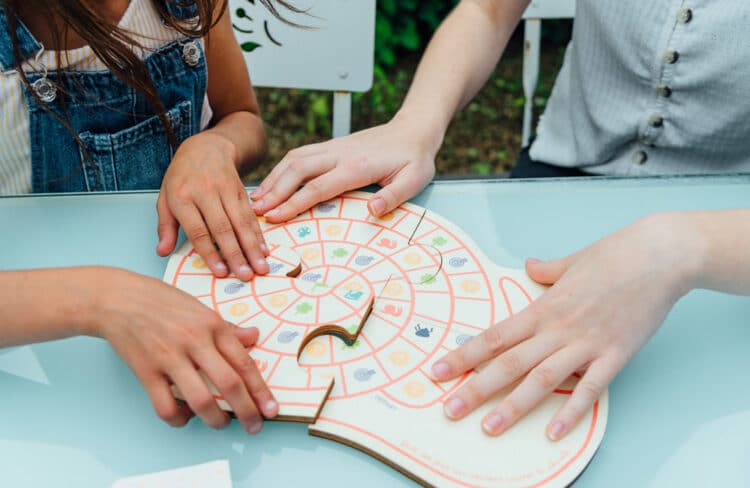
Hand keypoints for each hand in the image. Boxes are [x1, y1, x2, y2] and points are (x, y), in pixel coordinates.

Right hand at [91, 268, 277, 433]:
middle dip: (247, 411)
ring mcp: (169, 357)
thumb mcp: (200, 307)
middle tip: (254, 426)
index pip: (244, 363)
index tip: (271, 409)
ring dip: (216, 420)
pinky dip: (179, 419)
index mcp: (212, 325)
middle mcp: (194, 341)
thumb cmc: (160, 300)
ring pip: (200, 399)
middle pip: (229, 384)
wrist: (117, 297)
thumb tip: (254, 337)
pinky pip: (165, 406)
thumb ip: (227, 327)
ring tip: (221, 424)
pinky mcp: (146, 371)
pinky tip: (185, 416)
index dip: (261, 390)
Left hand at [156, 132, 268, 281]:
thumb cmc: (182, 177)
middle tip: (245, 275)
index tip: (221, 272)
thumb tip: (162, 251)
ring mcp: (225, 190)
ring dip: (252, 247)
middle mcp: (205, 192)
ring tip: (260, 267)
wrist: (206, 147)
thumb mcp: (165, 197)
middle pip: (223, 228)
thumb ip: (165, 226)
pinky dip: (259, 234)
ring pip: (241, 222)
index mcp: (182, 197)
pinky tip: (264, 249)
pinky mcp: (241, 189)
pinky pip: (250, 214)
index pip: (198, 230)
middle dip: (236, 254)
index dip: (210, 252)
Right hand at [251, 117, 437, 222]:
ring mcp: (334, 147)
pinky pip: (300, 155)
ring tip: (256, 198)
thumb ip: (395, 196)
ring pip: (294, 159)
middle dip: (274, 191)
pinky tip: (273, 181)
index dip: (293, 203)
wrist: (414, 130)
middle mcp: (340, 153)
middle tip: (255, 211)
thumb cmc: (415, 159)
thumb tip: (374, 210)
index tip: (274, 217)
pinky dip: (282, 168)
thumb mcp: (415, 179)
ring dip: (273, 178)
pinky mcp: (332, 146)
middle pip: (297, 170)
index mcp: (357, 166)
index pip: (318, 187)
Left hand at [431, 213, 702, 439]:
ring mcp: (586, 344)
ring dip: (513, 405)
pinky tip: (553, 432)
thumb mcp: (573, 260)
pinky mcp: (615, 355)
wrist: (659, 254)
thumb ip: (547, 271)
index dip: (464, 356)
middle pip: (509, 363)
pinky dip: (571, 411)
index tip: (438, 372)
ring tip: (488, 427)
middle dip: (476, 388)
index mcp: (543, 307)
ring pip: (541, 380)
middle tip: (449, 410)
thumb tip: (530, 267)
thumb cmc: (616, 254)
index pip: (495, 337)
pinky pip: (589, 389)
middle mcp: (558, 329)